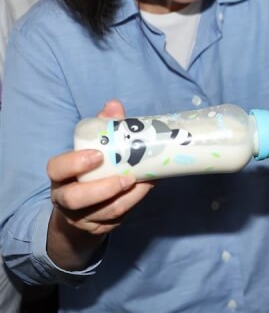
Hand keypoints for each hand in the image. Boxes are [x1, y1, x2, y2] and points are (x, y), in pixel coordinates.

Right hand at [46, 100, 154, 269]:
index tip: (98, 155)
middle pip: (75, 199)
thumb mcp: (91, 148)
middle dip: (103, 188)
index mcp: (60, 175)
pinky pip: (117, 219)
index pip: (56, 169)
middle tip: (127, 176)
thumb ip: (102, 127)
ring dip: (128, 196)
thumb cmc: (90, 169)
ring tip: (145, 180)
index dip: (75, 163)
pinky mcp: (98, 228)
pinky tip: (147, 187)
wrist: (85, 208)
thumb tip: (114, 105)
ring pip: (103, 212)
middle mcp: (65, 198)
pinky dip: (134, 202)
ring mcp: (80, 217)